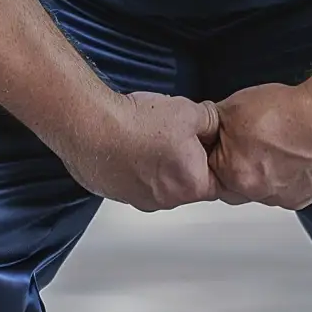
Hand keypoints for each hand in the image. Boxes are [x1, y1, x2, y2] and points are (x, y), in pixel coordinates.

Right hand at [64, 89, 221, 210]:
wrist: (95, 127)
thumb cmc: (140, 124)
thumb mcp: (191, 112)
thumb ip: (211, 122)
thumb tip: (214, 126)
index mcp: (191, 184)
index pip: (217, 183)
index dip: (213, 160)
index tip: (205, 144)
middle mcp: (167, 200)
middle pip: (187, 184)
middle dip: (186, 162)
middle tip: (177, 135)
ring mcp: (139, 199)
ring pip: (161, 184)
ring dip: (160, 165)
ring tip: (150, 137)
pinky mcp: (117, 194)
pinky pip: (135, 183)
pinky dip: (136, 167)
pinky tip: (131, 144)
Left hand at [208, 79, 311, 208]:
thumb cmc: (291, 111)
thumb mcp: (237, 105)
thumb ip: (216, 123)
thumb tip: (206, 128)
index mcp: (232, 171)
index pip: (212, 170)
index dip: (221, 152)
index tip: (230, 142)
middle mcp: (254, 191)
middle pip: (235, 184)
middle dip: (239, 166)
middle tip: (254, 143)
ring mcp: (278, 198)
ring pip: (260, 190)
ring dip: (263, 173)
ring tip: (277, 146)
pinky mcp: (300, 200)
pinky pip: (284, 192)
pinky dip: (286, 178)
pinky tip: (292, 157)